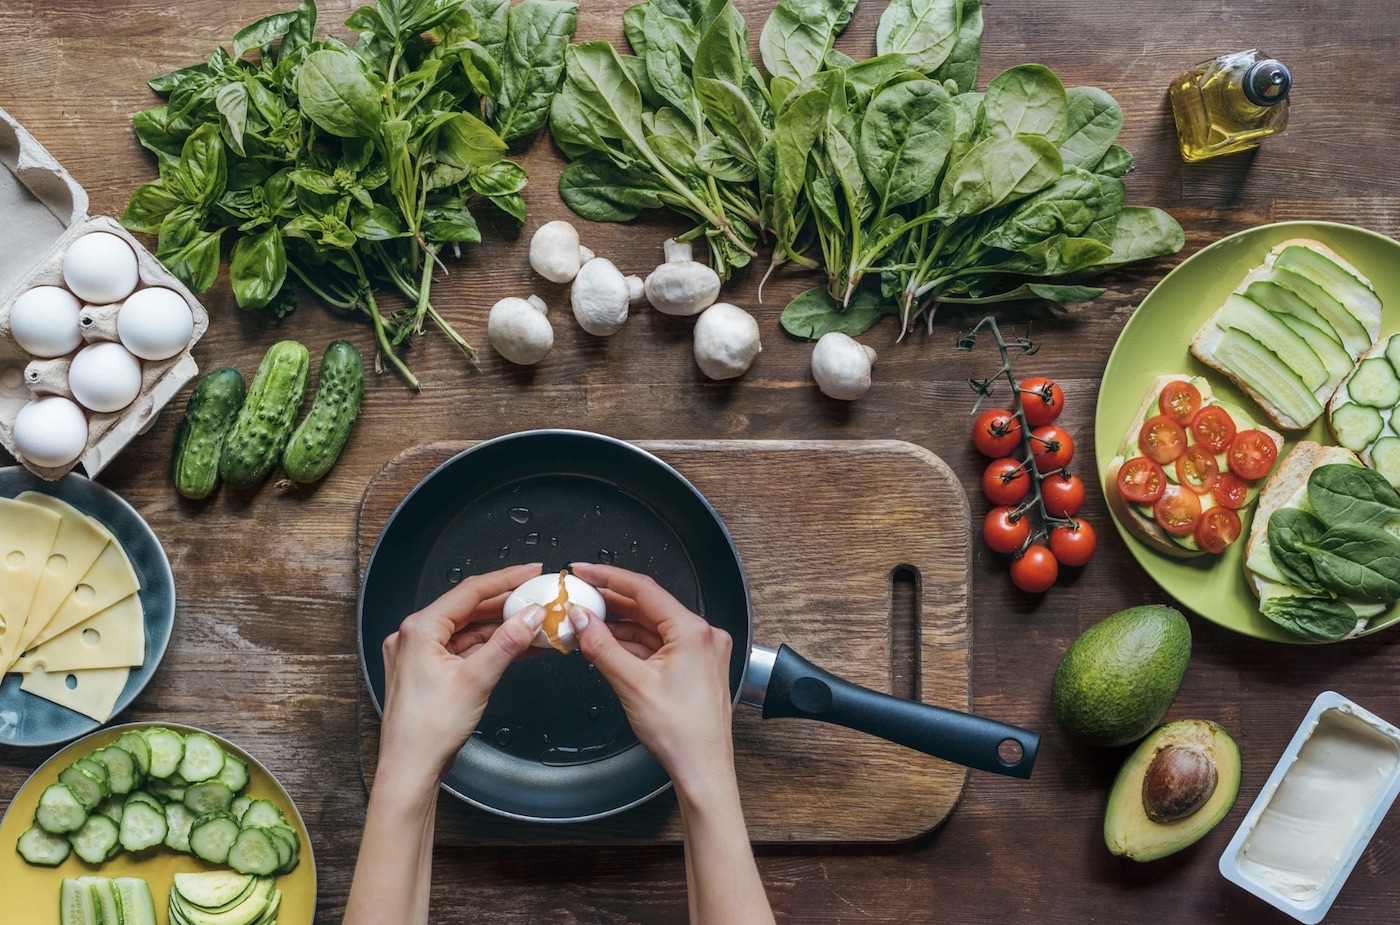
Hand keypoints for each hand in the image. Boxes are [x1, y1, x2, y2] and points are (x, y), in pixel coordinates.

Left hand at [378, 562, 545, 782]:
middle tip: (538, 597)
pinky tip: (517, 646)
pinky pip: (464, 649)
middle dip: (506, 605)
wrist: (411, 769)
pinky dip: (490, 647)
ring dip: (501, 628)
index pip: (470, 591)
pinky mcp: (428, 672)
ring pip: (468, 630)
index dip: (506, 579)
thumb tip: (530, 616)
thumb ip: (507, 642)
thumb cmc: (427, 730)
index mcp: (419, 629)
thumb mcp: (476, 679)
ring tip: (535, 624)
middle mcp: (415, 636)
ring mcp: (420, 655)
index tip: (531, 572)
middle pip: (469, 609)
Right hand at [567, 563, 735, 798]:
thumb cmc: (681, 734)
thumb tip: (580, 618)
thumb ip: (602, 646)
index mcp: (693, 631)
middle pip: (648, 606)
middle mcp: (703, 635)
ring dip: (619, 624)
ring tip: (585, 620)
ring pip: (652, 626)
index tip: (583, 571)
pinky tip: (607, 642)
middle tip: (579, 593)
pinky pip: (658, 644)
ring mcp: (700, 651)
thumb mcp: (632, 684)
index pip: (644, 590)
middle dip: (611, 601)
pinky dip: (632, 643)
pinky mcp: (695, 666)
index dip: (608, 577)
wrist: (702, 769)